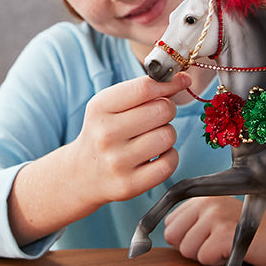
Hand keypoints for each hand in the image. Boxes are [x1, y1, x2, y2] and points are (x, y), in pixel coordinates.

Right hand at [72, 71, 189, 206]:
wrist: (82, 173)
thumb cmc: (105, 130)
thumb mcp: (111, 104)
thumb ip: (144, 89)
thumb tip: (183, 80)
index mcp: (100, 108)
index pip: (145, 88)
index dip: (171, 83)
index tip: (182, 81)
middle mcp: (106, 135)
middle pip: (162, 110)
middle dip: (167, 110)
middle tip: (157, 117)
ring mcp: (117, 162)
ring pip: (168, 136)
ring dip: (167, 134)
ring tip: (152, 137)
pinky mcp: (129, 185)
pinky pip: (170, 162)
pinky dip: (169, 156)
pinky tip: (155, 156)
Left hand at [163, 196, 265, 265]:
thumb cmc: (250, 232)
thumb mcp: (219, 219)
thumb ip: (192, 223)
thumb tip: (161, 236)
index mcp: (204, 195)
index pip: (170, 225)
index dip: (186, 239)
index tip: (208, 238)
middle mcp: (208, 200)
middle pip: (174, 238)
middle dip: (194, 249)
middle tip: (220, 242)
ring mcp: (216, 214)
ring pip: (187, 250)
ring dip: (206, 257)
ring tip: (229, 244)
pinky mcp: (226, 232)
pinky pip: (204, 258)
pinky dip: (218, 264)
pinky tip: (235, 251)